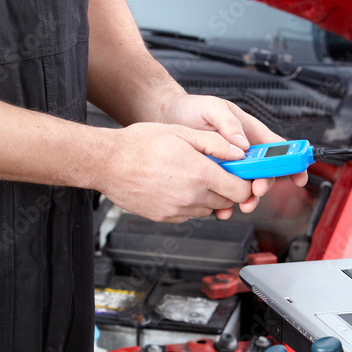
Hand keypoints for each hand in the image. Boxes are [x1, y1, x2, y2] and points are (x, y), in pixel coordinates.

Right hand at [97, 122, 254, 222]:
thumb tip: (239, 152)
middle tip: (214, 171)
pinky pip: (189, 215)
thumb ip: (216, 144)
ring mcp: (178, 210)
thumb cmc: (139, 144)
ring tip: (191, 176)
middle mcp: (191, 197)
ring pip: (208, 209)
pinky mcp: (165, 218)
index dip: (244, 182)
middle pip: (227, 202)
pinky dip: (190, 203)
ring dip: (208, 196)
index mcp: (200, 174)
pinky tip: (177, 186)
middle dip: (226, 188)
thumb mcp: (183, 133)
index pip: (240, 190)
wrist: (107, 163)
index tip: (241, 174)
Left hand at [162, 94, 308, 216]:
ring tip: (240, 204)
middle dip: (264, 184)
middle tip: (256, 189)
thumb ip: (229, 123)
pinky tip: (221, 208)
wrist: (166, 120)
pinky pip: (225, 194)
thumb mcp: (212, 107)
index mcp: (250, 133)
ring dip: (247, 198)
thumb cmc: (192, 109)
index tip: (298, 176)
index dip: (291, 162)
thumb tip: (243, 144)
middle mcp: (243, 152)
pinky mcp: (214, 177)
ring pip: (246, 187)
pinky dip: (226, 204)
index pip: (277, 148)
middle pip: (265, 172)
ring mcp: (230, 166)